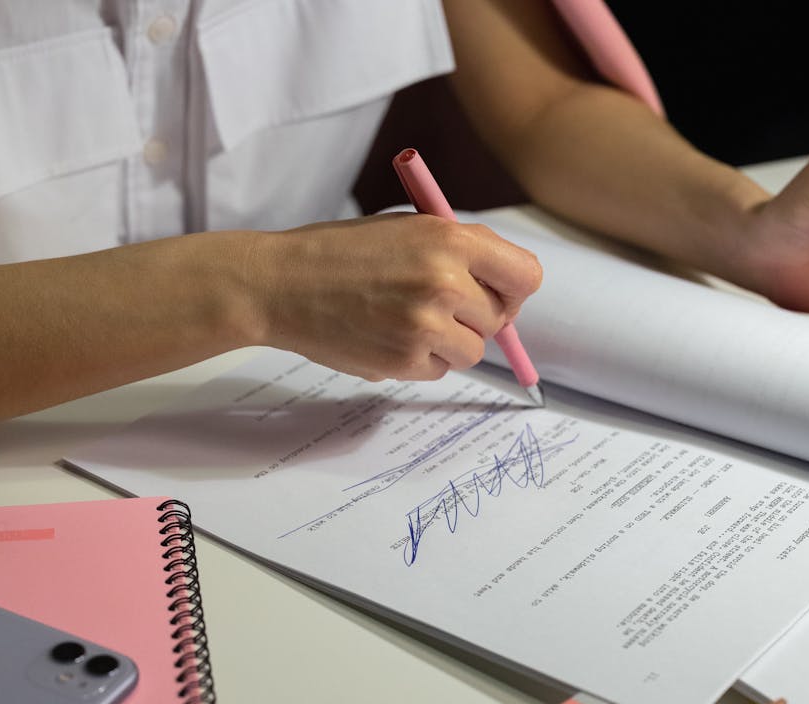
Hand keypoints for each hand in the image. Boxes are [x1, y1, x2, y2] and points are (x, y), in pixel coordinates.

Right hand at [248, 213, 541, 380]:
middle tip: (435, 306)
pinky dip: (421, 360)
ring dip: (449, 342)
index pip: (527, 275)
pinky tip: (386, 336)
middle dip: (475, 316)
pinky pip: (439, 370)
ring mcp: (426, 326)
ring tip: (405, 320)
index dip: (513, 288)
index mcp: (450, 239)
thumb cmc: (342, 252)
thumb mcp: (407, 229)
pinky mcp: (405, 362)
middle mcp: (446, 282)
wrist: (281, 284)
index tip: (496, 292)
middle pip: (501, 318)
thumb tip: (505, 294)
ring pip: (472, 350)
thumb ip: (459, 254)